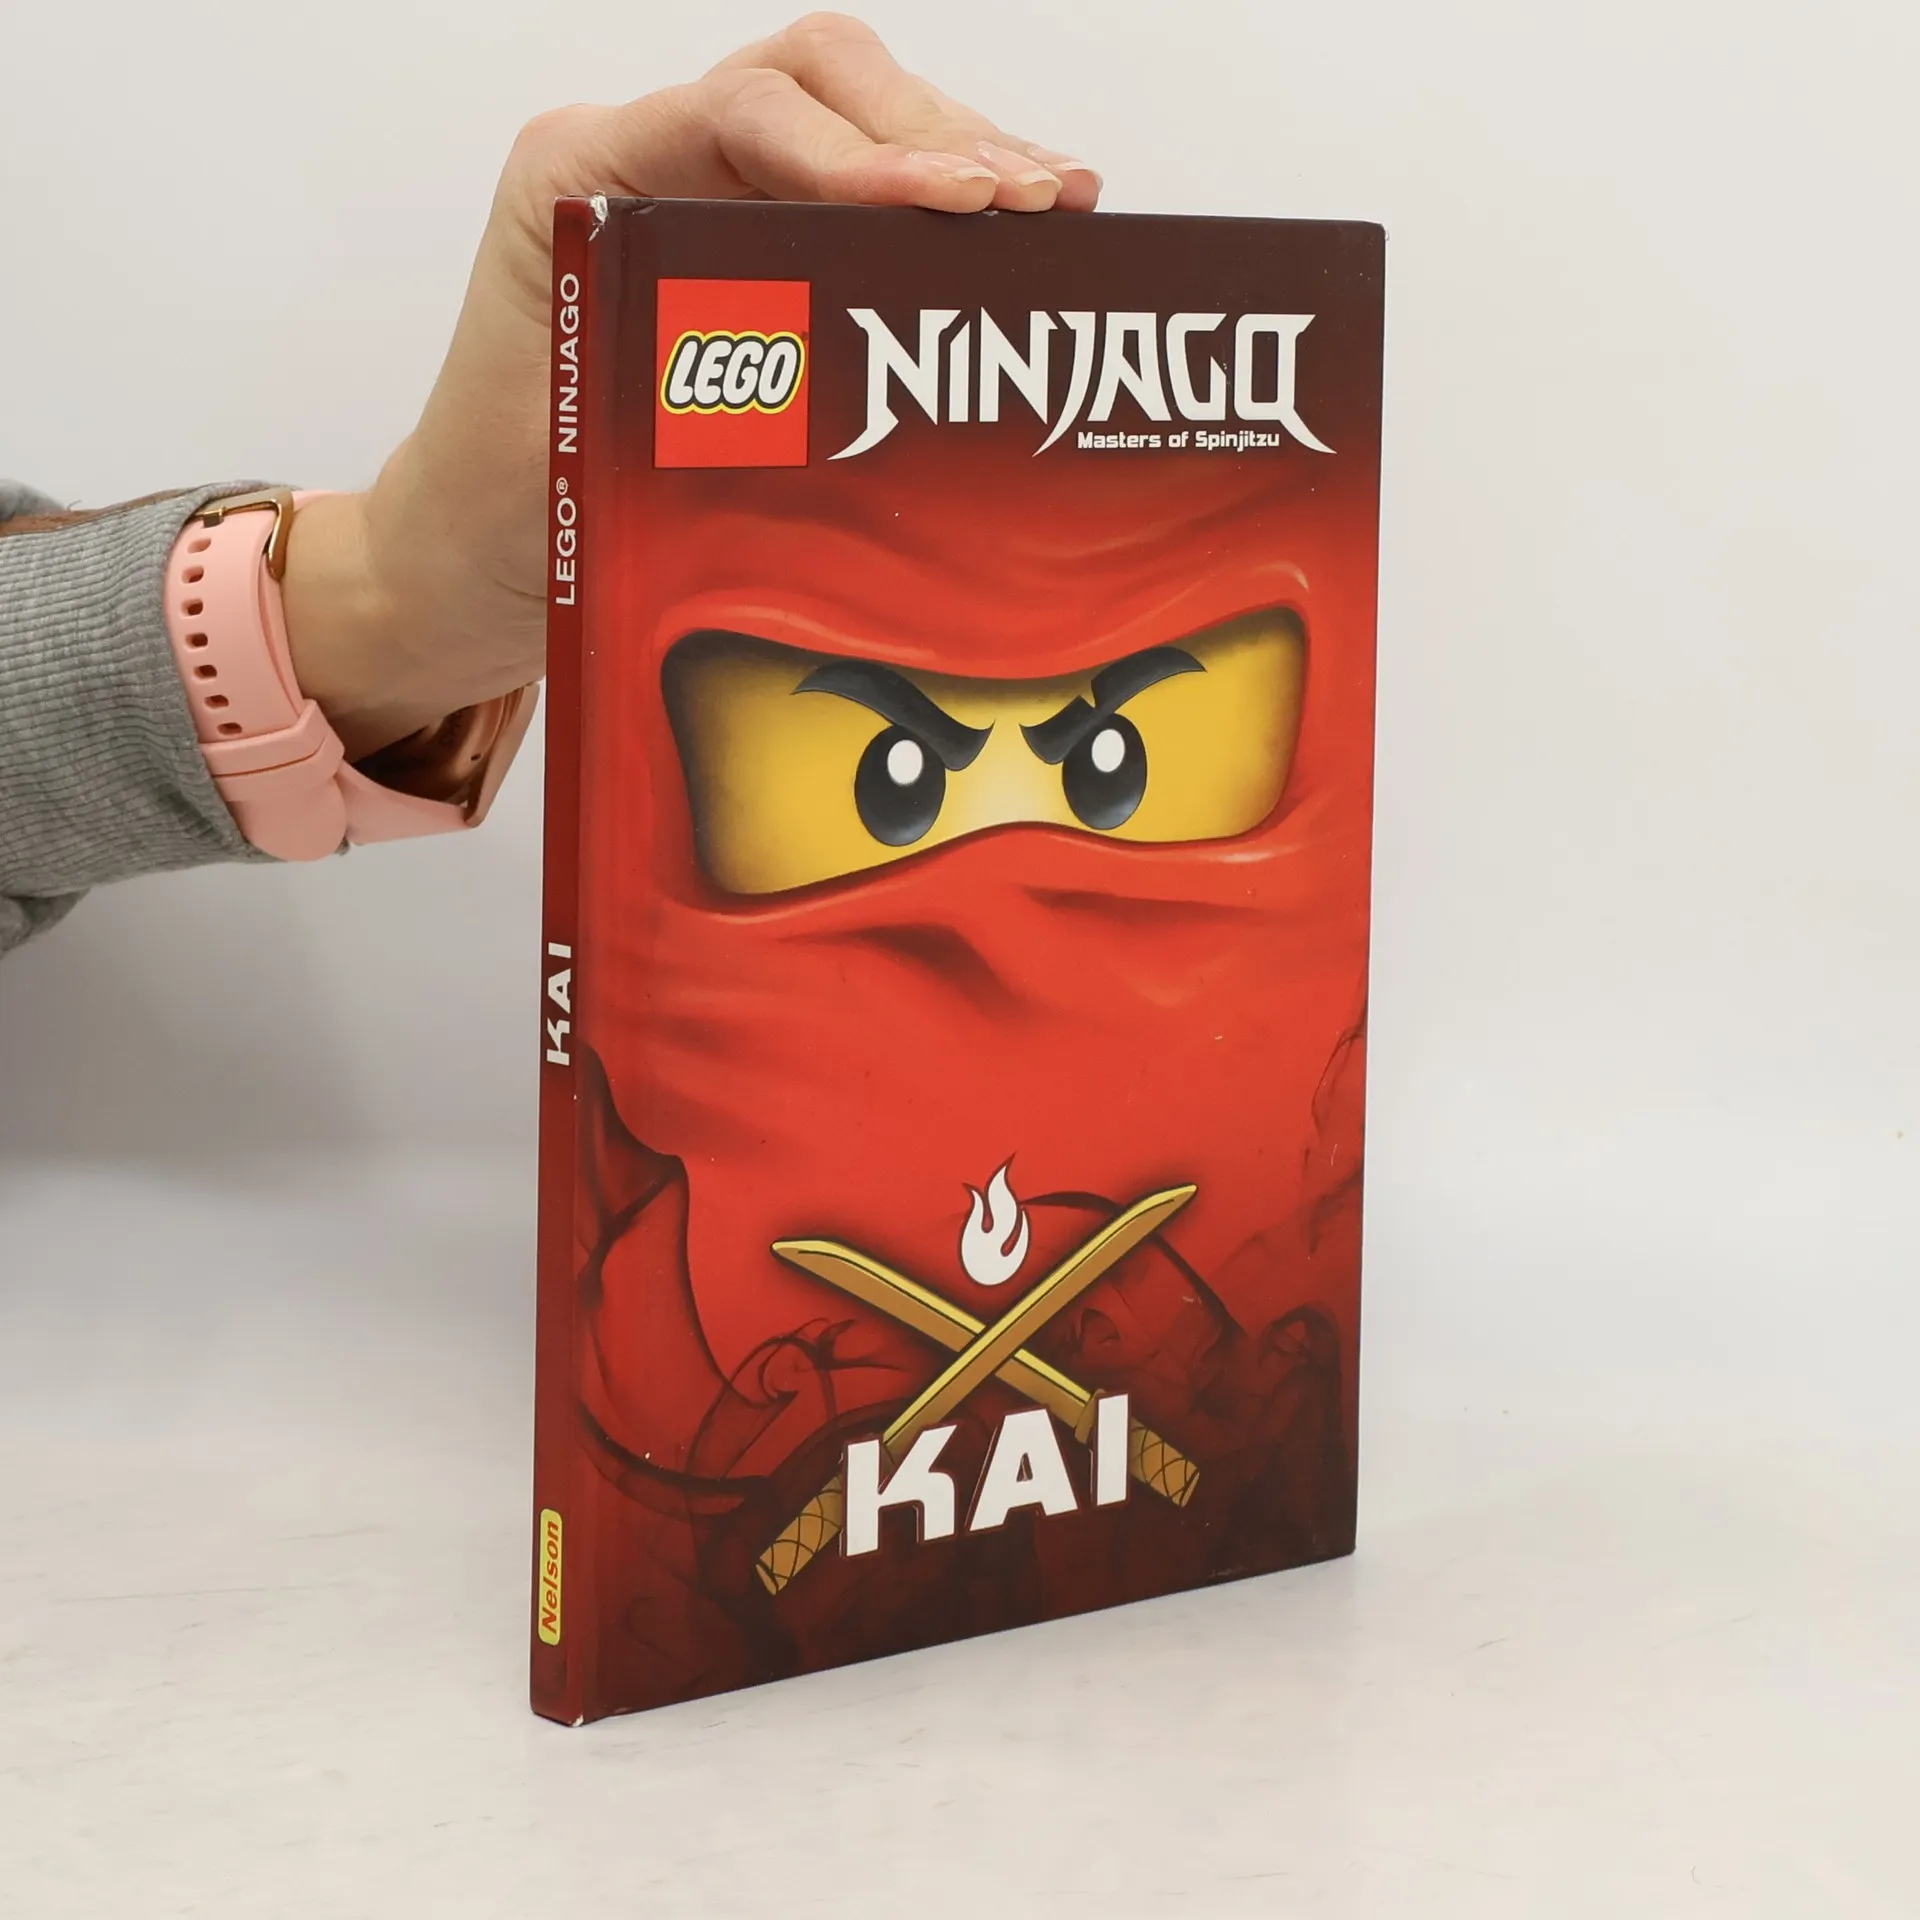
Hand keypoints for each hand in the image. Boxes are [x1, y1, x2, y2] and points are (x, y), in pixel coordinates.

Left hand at [280, 13, 1100, 759]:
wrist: (472, 546)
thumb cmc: (507, 500)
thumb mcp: (582, 443)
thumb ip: (691, 397)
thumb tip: (840, 378)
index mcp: (583, 175)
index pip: (744, 115)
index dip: (860, 154)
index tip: (956, 206)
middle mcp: (646, 159)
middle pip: (818, 82)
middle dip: (937, 135)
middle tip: (1038, 201)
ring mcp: (702, 193)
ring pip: (854, 119)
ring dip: (962, 155)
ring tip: (1061, 203)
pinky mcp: (749, 244)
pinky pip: (857, 191)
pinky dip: (943, 202)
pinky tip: (1020, 233)